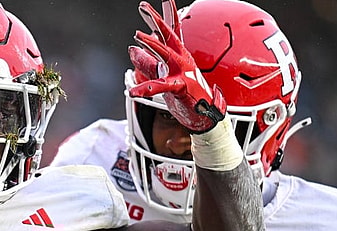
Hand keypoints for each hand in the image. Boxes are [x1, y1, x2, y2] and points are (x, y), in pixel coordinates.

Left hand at [127, 0, 225, 132]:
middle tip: (144, 7)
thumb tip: (132, 49)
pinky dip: (146, 89)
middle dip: (155, 20)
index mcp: (177, 55)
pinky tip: (134, 91)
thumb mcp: (162, 74)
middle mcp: (181, 59)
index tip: (149, 4)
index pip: (169, 31)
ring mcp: (182, 72)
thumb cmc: (186, 93)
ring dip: (151, 44)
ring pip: (165, 54)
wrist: (204, 113)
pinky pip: (161, 86)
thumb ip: (147, 62)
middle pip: (167, 35)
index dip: (161, 15)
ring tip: (137, 37)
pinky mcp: (180, 87)